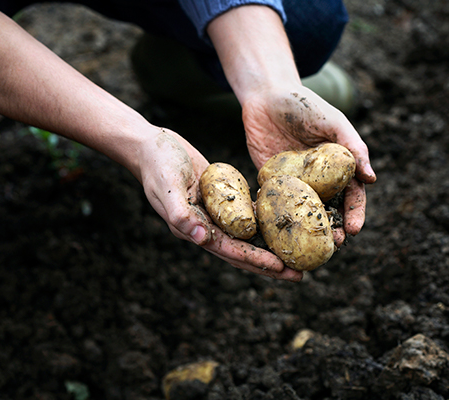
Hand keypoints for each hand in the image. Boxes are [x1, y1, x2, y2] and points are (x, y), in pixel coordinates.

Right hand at [138, 128, 302, 281]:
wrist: (150, 145)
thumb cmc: (157, 162)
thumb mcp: (167, 184)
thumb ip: (179, 212)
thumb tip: (200, 238)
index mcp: (192, 229)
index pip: (229, 251)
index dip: (255, 260)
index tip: (280, 268)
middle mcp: (204, 227)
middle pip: (241, 253)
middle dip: (268, 266)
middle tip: (298, 275)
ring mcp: (213, 215)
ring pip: (245, 238)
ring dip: (268, 249)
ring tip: (295, 258)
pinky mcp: (220, 200)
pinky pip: (244, 218)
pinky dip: (261, 226)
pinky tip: (281, 228)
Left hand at [241, 85, 376, 244]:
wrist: (265, 95)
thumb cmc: (303, 104)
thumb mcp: (332, 122)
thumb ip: (352, 148)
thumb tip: (371, 178)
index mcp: (338, 167)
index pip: (351, 195)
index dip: (355, 214)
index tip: (354, 230)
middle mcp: (318, 179)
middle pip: (329, 210)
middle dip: (334, 229)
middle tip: (334, 244)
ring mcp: (294, 182)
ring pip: (304, 213)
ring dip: (308, 231)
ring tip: (309, 247)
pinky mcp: (270, 182)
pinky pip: (276, 204)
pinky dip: (278, 220)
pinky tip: (278, 234)